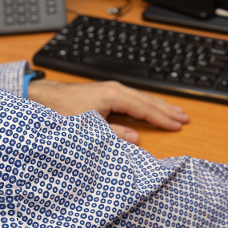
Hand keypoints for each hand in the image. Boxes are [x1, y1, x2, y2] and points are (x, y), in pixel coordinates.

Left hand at [26, 79, 189, 143]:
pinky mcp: (106, 92)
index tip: (178, 125)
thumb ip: (113, 134)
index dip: (162, 118)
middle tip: (185, 118)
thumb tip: (137, 138)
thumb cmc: (60, 111)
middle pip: (148, 100)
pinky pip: (134, 97)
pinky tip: (152, 107)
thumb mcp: (86, 126)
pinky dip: (147, 103)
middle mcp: (115, 89)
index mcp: (113, 96)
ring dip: (160, 106)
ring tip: (176, 112)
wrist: (42, 97)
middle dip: (167, 110)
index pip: (145, 108)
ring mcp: (111, 89)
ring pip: (142, 97)